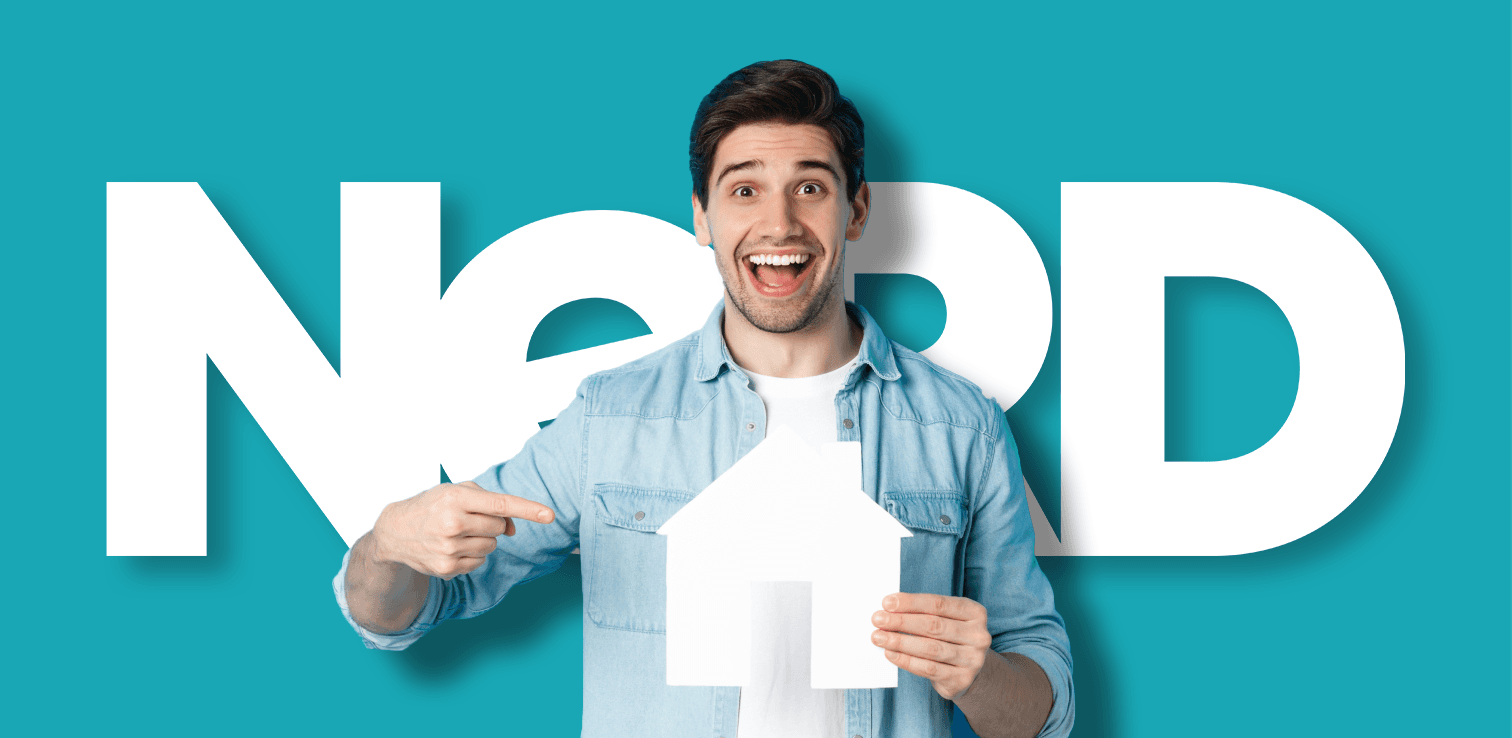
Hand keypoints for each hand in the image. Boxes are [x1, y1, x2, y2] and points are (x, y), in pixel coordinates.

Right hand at [371, 481, 555, 579]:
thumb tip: (513, 529)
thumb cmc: (432, 506)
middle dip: (492, 523)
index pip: (500, 504)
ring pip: (492, 546)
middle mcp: (453, 523)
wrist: (394, 531)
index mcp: (456, 498)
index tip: (550, 515)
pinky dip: (472, 555)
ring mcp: (449, 548)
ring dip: (483, 539)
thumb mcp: (457, 492)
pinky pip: (480, 562)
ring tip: (458, 533)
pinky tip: (451, 548)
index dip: (528, 509)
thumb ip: (490, 503)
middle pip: (500, 527)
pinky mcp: (447, 568)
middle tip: (469, 519)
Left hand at [871, 592, 992, 699]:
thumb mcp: (946, 619)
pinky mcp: (961, 679)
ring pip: (930, 648)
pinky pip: (928, 669)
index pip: (938, 604)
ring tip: (878, 637)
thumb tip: (889, 609)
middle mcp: (978, 635)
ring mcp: (972, 659)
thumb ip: (924, 612)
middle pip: (933, 625)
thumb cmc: (951, 638)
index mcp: (975, 612)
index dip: (910, 602)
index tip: (886, 602)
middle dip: (901, 622)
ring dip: (900, 642)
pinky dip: (906, 660)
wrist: (970, 671)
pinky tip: (890, 653)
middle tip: (878, 619)